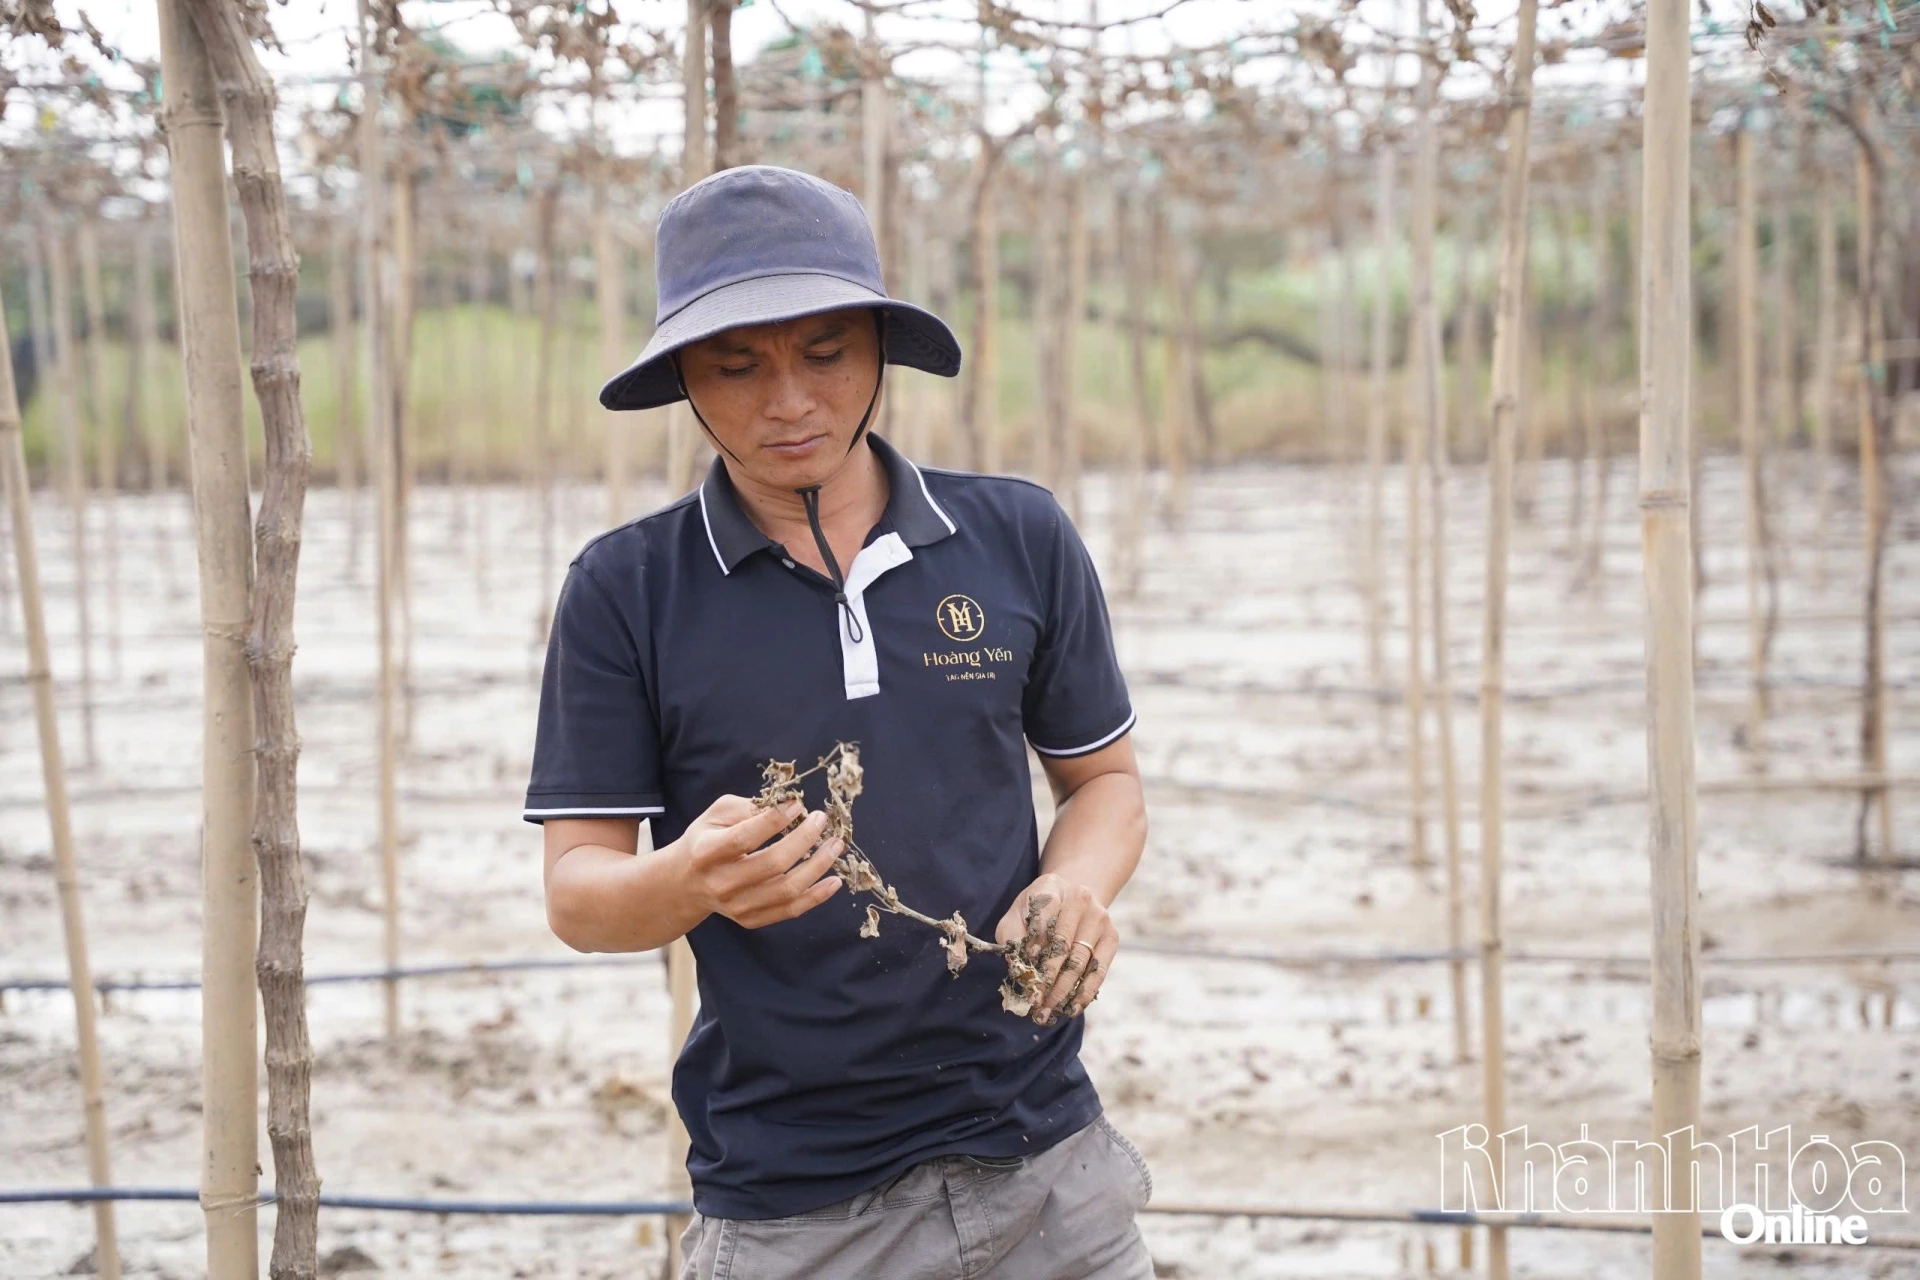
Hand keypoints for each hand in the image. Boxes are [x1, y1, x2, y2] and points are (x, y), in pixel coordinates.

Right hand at [680, 794, 843, 928]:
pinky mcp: (750, 919)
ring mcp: (736, 906)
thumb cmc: (706, 839)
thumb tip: (789, 808)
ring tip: (836, 846)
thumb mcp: (717, 814)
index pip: (745, 837)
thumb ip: (749, 807)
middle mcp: (720, 883)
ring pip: (786, 890)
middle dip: (804, 840)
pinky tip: (834, 880)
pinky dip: (816, 897)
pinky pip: (789, 910)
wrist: (685, 883)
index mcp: (706, 852)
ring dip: (818, 867)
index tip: (798, 806)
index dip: (774, 821)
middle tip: (822, 821)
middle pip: (771, 864)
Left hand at [993, 873, 1117, 1024]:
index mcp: (1051, 887)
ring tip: (1049, 1011)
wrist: (1073, 895)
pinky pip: (1100, 969)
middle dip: (1048, 978)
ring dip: (1065, 990)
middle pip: (1063, 944)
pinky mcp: (1112, 936)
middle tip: (1035, 1003)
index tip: (1026, 969)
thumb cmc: (1038, 911)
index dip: (1034, 944)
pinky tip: (1072, 1007)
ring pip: (1082, 960)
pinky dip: (1085, 991)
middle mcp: (1080, 899)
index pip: (1043, 917)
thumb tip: (1020, 969)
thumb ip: (1013, 936)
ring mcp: (1099, 918)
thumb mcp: (1017, 914)